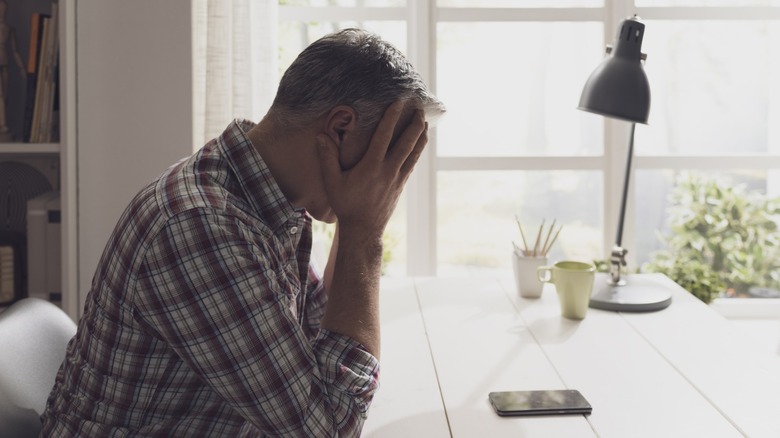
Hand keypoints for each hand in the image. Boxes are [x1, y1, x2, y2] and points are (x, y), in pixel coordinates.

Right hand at [317, 101, 427, 239]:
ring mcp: (397, 179)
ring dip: (420, 136)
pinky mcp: (401, 185)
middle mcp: (388, 171)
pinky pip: (412, 163)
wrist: (363, 230)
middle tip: (419, 107)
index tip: (398, 102)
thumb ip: (327, 158)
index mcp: (371, 167)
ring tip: (424, 121)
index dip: (391, 118)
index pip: (384, 136)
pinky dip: (417, 151)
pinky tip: (419, 144)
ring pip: (413, 153)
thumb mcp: (332, 183)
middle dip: (414, 124)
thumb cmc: (345, 205)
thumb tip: (322, 136)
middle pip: (406, 143)